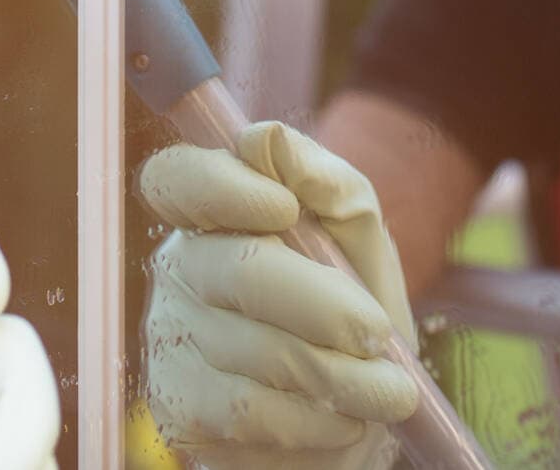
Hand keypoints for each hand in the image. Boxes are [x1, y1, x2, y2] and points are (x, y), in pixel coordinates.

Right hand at [137, 121, 419, 469]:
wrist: (354, 411)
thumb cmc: (352, 308)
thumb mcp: (361, 242)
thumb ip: (328, 184)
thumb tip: (269, 138)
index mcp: (215, 213)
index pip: (176, 177)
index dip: (221, 186)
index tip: (285, 209)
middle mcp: (179, 270)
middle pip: (237, 270)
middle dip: (324, 306)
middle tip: (378, 335)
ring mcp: (170, 342)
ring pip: (255, 353)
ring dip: (341, 377)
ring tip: (389, 391)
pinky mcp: (178, 412)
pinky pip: (250, 414)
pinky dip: (316, 422)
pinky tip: (345, 421)